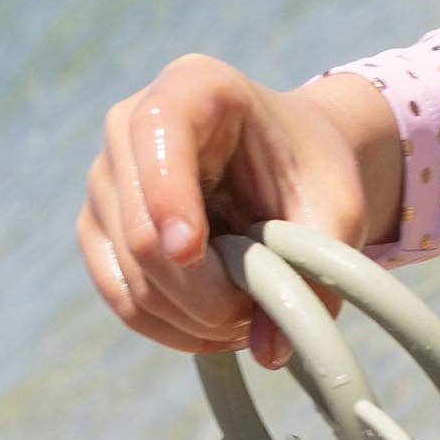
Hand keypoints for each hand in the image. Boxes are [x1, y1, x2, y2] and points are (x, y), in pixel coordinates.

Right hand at [76, 54, 402, 367]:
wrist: (292, 169)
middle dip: (206, 294)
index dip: (169, 199)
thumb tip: (267, 352)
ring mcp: (106, 180)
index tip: (193, 253)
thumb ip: (314, 274)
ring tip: (249, 317)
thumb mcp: (338, 214)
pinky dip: (174, 330)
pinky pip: (124, 300)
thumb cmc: (314, 177)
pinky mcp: (102, 231)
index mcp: (193, 88)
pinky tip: (218, 330)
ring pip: (133, 278)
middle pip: (141, 233)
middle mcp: (129, 125)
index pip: (158, 134)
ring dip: (197, 320)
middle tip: (260, 312)